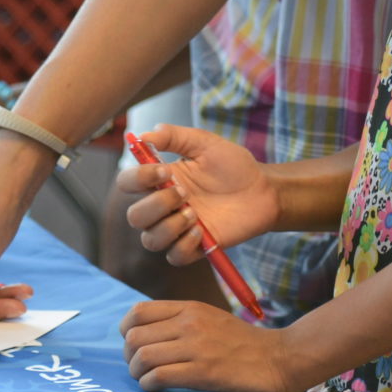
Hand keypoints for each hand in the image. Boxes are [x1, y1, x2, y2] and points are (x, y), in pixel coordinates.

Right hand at [120, 123, 277, 263]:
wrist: (263, 190)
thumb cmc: (234, 166)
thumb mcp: (205, 143)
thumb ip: (175, 136)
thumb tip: (146, 135)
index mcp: (160, 181)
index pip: (128, 183)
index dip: (137, 178)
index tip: (164, 171)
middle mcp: (164, 206)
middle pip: (134, 216)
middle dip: (155, 205)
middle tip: (184, 193)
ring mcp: (178, 228)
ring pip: (150, 240)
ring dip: (169, 226)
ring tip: (194, 213)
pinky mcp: (195, 247)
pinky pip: (174, 256)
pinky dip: (183, 245)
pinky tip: (202, 231)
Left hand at [121, 299, 303, 391]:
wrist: (278, 357)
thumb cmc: (243, 343)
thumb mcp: (210, 318)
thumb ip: (180, 321)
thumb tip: (145, 334)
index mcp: (190, 308)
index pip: (139, 312)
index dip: (126, 330)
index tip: (133, 344)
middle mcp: (189, 324)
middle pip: (135, 337)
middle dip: (128, 355)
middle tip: (138, 366)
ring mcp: (196, 347)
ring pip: (143, 356)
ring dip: (136, 372)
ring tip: (145, 378)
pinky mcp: (203, 372)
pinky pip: (159, 376)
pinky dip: (149, 384)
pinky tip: (155, 387)